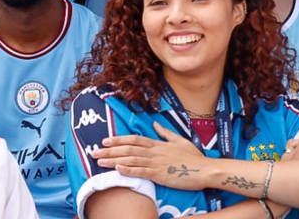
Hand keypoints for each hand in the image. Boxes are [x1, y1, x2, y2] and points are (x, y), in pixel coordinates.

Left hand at [92, 123, 209, 189]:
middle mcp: (156, 152)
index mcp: (159, 144)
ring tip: (99, 161)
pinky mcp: (160, 174)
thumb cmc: (194, 157)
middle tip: (93, 152)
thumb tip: (155, 124)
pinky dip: (128, 170)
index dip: (119, 139)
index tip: (105, 140)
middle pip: (129, 149)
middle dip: (110, 150)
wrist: (205, 169)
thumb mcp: (181, 141)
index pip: (135, 139)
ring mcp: (157, 163)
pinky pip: (141, 171)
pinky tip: (117, 169)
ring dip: (114, 160)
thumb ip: (166, 133)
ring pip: (131, 159)